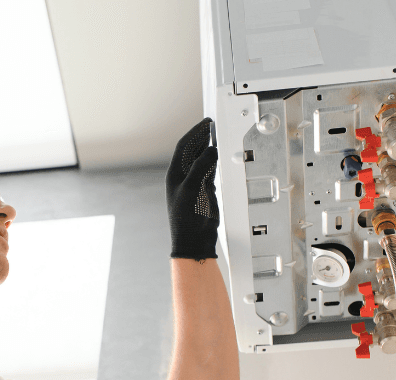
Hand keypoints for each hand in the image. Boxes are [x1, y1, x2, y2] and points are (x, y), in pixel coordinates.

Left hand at [166, 117, 219, 259]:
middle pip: (193, 150)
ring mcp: (195, 183)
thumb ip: (201, 167)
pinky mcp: (205, 190)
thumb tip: (211, 150)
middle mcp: (184, 177)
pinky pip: (211, 170)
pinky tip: (220, 154)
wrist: (195, 239)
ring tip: (218, 135)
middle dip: (202, 137)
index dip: (194, 133)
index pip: (184, 147)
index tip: (205, 123)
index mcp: (175, 174)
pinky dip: (215, 161)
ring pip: (202, 159)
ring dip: (209, 147)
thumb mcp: (192, 188)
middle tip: (213, 125)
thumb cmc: (186, 218)